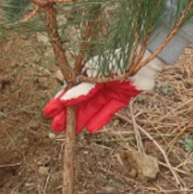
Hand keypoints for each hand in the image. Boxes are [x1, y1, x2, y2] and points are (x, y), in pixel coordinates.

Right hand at [43, 58, 162, 134]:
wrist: (144, 61)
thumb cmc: (117, 62)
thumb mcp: (96, 75)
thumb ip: (83, 89)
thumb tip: (65, 100)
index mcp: (88, 74)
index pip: (70, 91)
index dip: (59, 102)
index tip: (48, 112)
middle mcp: (97, 84)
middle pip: (80, 103)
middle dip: (68, 115)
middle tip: (56, 127)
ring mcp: (109, 91)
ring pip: (92, 109)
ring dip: (81, 120)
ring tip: (71, 132)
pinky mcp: (121, 98)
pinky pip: (108, 111)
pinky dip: (100, 119)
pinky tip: (90, 129)